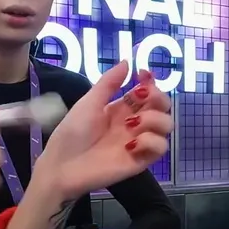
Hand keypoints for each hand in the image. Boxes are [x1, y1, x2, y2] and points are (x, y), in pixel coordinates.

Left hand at [36, 61, 171, 198]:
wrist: (63, 166)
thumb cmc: (71, 133)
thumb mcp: (89, 102)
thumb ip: (109, 83)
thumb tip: (128, 61)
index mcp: (122, 108)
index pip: (147, 92)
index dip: (150, 82)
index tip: (143, 75)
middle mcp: (134, 123)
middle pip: (163, 106)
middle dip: (159, 97)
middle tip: (142, 98)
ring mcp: (139, 142)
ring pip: (166, 125)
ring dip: (154, 119)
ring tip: (131, 125)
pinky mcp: (141, 161)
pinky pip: (161, 147)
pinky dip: (151, 142)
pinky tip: (131, 145)